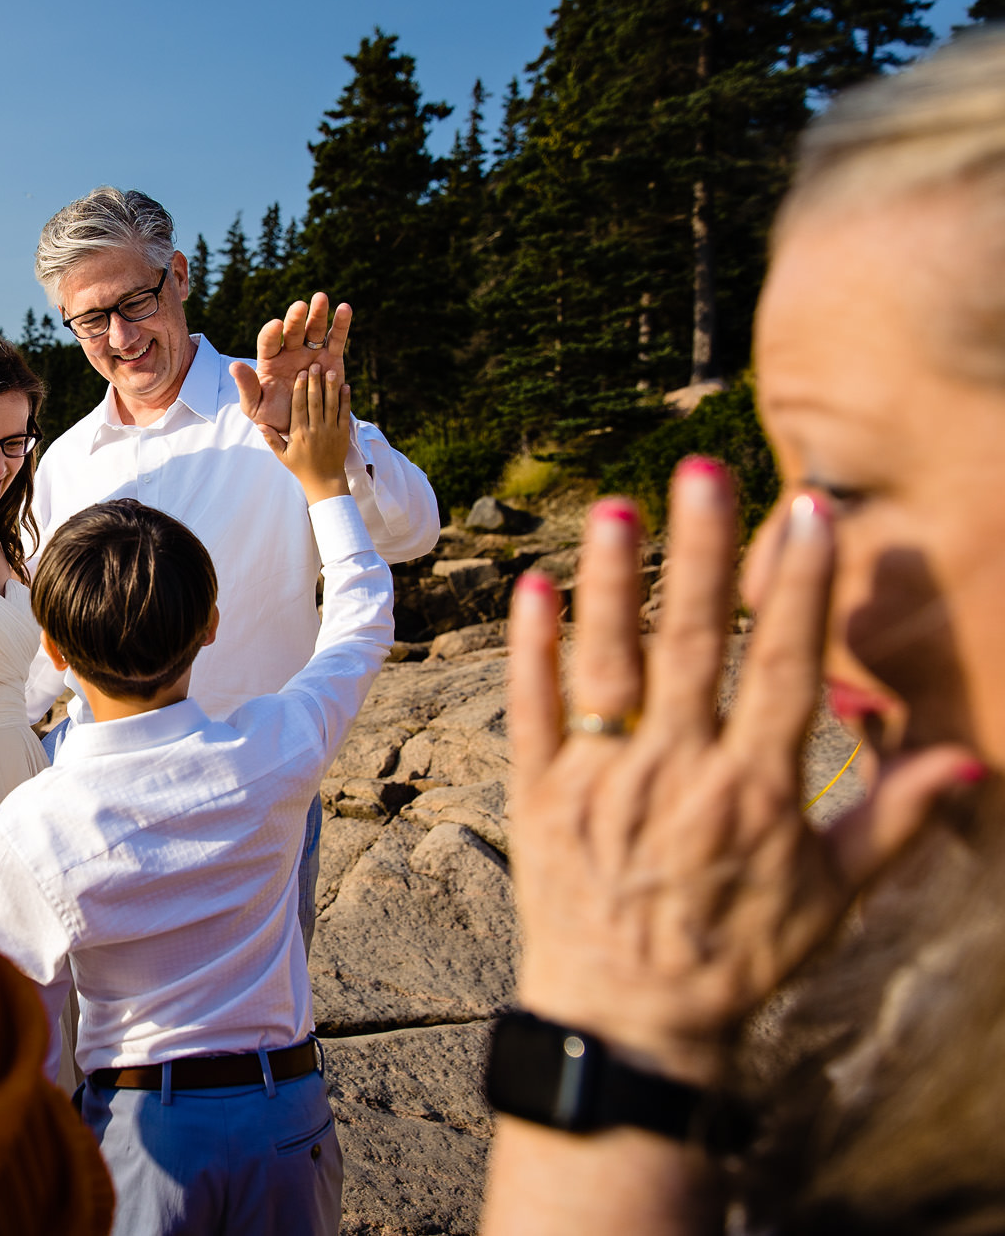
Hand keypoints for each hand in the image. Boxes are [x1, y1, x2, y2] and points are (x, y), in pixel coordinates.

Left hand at [230, 291, 350, 434]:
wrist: (303, 427)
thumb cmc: (273, 416)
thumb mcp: (255, 407)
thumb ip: (247, 388)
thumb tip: (234, 366)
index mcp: (270, 360)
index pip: (268, 342)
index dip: (271, 333)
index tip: (275, 326)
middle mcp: (290, 351)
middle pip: (292, 330)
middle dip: (295, 318)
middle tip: (300, 306)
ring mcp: (311, 352)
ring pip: (314, 329)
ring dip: (318, 313)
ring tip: (321, 298)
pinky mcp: (331, 358)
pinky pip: (336, 338)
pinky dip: (341, 323)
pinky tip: (345, 308)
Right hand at [257, 368, 353, 503]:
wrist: (324, 480)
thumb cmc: (300, 466)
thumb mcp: (282, 455)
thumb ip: (272, 439)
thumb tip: (260, 424)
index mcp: (299, 433)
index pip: (299, 406)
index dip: (300, 389)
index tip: (301, 374)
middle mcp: (315, 430)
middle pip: (315, 402)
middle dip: (315, 382)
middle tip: (315, 366)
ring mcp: (331, 431)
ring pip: (331, 405)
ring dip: (330, 387)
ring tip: (330, 372)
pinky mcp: (343, 433)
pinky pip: (345, 414)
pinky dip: (346, 399)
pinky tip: (346, 386)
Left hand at [506, 460, 981, 1085]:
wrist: (628, 1018)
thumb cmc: (737, 955)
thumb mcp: (831, 899)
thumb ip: (895, 821)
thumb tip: (970, 760)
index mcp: (754, 790)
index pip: (782, 668)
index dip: (798, 589)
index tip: (806, 514)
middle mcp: (676, 773)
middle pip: (693, 645)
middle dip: (701, 553)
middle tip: (702, 471)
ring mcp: (601, 780)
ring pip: (607, 665)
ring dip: (610, 584)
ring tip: (613, 507)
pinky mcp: (540, 795)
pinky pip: (534, 711)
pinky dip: (530, 651)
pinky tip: (532, 587)